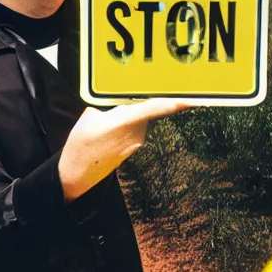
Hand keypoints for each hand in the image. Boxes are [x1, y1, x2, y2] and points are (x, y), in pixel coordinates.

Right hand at [58, 97, 191, 202]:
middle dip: (134, 106)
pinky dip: (125, 127)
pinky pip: (135, 130)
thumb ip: (112, 107)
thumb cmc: (81, 144)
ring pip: (139, 120)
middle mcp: (137, 133)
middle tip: (112, 116)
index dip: (176, 102)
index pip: (156, 108)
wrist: (78, 173)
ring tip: (103, 128)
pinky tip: (107, 135)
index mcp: (125, 122)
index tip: (194, 99)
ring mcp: (137, 143)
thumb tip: (125, 106)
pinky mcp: (135, 149)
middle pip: (145, 110)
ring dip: (127, 117)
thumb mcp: (90, 116)